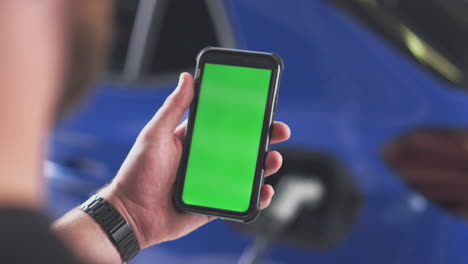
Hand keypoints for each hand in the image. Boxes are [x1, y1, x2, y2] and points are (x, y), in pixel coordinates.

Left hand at [99, 73, 290, 247]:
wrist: (131, 215)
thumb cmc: (137, 173)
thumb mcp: (155, 134)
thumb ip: (173, 107)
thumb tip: (187, 77)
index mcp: (195, 140)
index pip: (226, 123)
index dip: (247, 115)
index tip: (263, 106)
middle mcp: (207, 160)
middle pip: (244, 146)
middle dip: (265, 137)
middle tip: (279, 131)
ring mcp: (213, 182)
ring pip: (247, 172)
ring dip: (265, 165)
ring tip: (273, 159)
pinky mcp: (215, 204)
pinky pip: (241, 199)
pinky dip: (257, 196)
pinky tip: (264, 190)